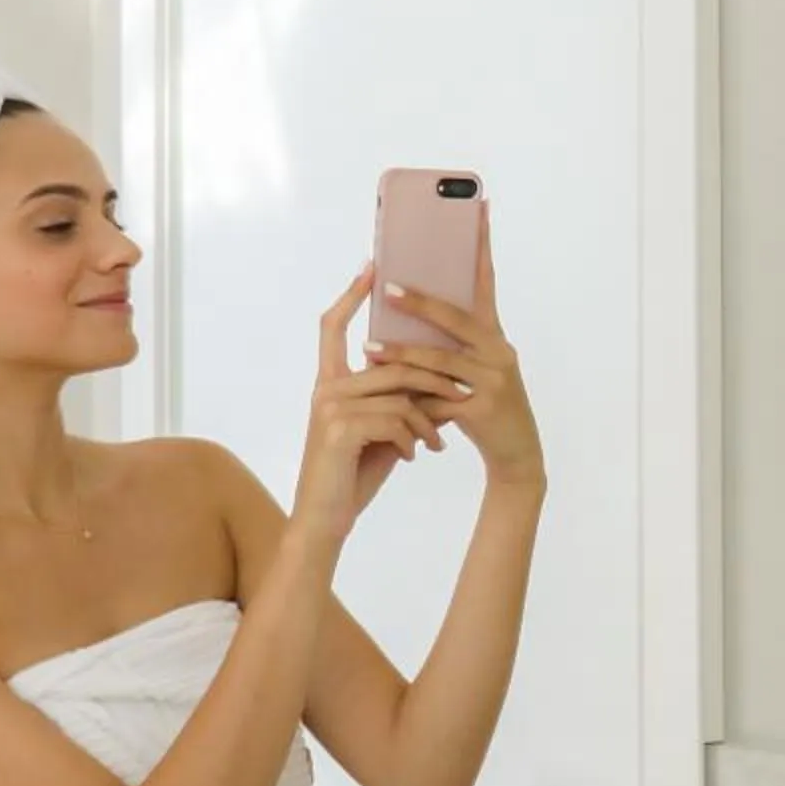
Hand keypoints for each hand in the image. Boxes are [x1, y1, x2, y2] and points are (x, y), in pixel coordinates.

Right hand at [295, 269, 457, 551]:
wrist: (326, 518)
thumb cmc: (354, 473)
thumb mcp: (380, 430)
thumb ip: (396, 401)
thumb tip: (435, 379)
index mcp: (329, 382)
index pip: (333, 326)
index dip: (350, 296)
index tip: (371, 267)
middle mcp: (325, 388)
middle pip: (390, 362)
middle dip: (430, 380)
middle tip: (459, 398)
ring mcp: (330, 407)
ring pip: (399, 393)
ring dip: (425, 419)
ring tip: (435, 443)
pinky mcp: (339, 430)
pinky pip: (394, 419)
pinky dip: (411, 439)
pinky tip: (413, 458)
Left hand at [361, 205, 545, 487]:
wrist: (518, 455)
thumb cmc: (485, 409)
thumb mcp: (471, 370)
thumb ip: (446, 345)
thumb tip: (398, 317)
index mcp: (493, 334)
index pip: (484, 282)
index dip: (481, 245)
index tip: (478, 208)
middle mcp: (498, 350)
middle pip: (456, 317)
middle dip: (420, 301)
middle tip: (387, 285)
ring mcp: (494, 379)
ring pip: (441, 360)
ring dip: (402, 353)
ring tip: (369, 347)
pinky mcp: (484, 408)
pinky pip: (440, 398)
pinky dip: (412, 397)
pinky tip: (389, 394)